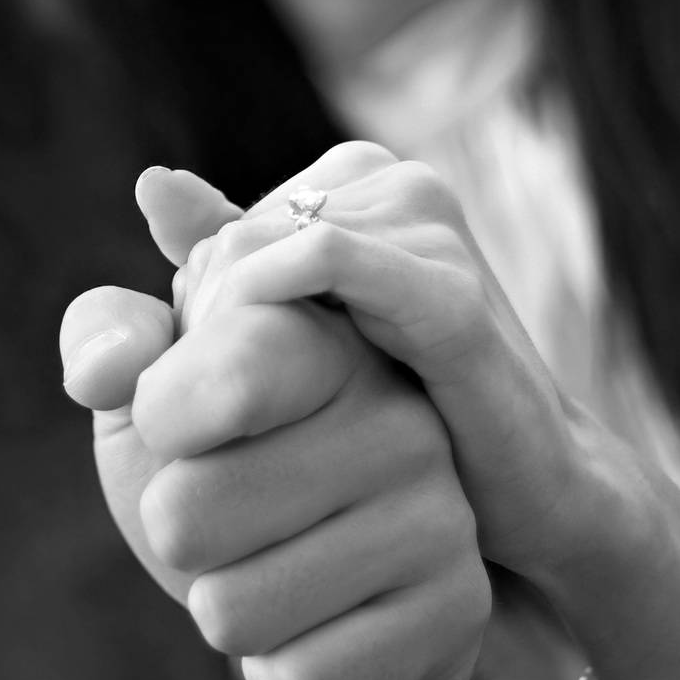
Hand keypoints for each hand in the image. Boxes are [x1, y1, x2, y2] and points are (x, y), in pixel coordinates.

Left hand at [61, 171, 490, 679]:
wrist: (317, 578)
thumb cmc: (216, 464)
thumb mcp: (149, 391)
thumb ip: (110, 341)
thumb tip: (104, 365)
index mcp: (324, 333)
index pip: (228, 366)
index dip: (161, 413)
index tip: (175, 419)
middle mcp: (398, 412)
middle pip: (189, 512)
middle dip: (176, 529)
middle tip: (223, 509)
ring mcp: (440, 510)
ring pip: (232, 610)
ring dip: (223, 607)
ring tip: (267, 565)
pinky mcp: (458, 609)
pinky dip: (278, 671)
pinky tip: (314, 624)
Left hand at [171, 142, 587, 582]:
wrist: (528, 499)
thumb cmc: (410, 417)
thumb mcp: (308, 338)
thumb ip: (230, 265)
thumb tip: (151, 181)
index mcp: (365, 183)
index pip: (228, 231)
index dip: (194, 315)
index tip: (193, 400)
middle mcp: (400, 185)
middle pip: (240, 239)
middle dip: (205, 329)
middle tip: (199, 421)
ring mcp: (432, 231)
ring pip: (270, 250)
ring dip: (227, 335)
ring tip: (226, 422)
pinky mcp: (450, 296)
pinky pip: (329, 263)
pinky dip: (267, 302)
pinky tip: (249, 370)